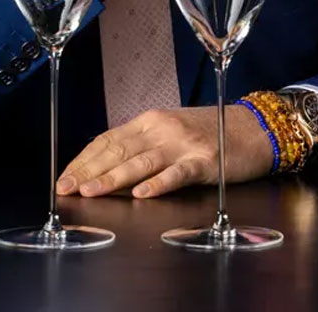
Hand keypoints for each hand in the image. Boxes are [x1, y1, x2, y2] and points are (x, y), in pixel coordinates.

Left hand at [55, 106, 274, 198]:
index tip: (64, 176)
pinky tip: (142, 193)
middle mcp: (162, 130)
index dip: (83, 159)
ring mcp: (183, 144)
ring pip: (141, 162)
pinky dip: (159, 183)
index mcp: (150, 122)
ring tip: (91, 191)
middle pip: (117, 150)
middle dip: (88, 171)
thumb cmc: (210, 133)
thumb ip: (142, 146)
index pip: (107, 140)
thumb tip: (106, 166)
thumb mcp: (170, 132)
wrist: (254, 128)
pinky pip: (177, 173)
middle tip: (66, 188)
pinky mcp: (204, 161)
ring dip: (112, 177)